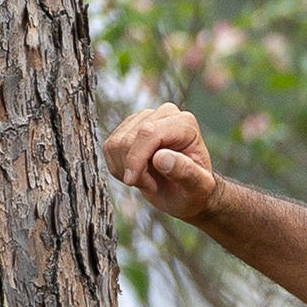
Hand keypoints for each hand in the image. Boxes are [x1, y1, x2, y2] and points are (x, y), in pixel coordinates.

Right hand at [108, 102, 222, 221]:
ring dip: (125, 170)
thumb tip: (160, 157)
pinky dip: (117, 167)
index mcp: (185, 124)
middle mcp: (165, 114)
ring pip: (116, 143)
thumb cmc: (194, 190)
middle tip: (151, 185)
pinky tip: (137, 174)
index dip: (136, 158)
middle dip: (133, 169)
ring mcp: (145, 118)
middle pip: (129, 139)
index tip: (132, 182)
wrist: (184, 191)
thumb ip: (185, 172)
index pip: (148, 132)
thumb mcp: (198, 187)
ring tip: (148, 180)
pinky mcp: (129, 127)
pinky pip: (109, 147)